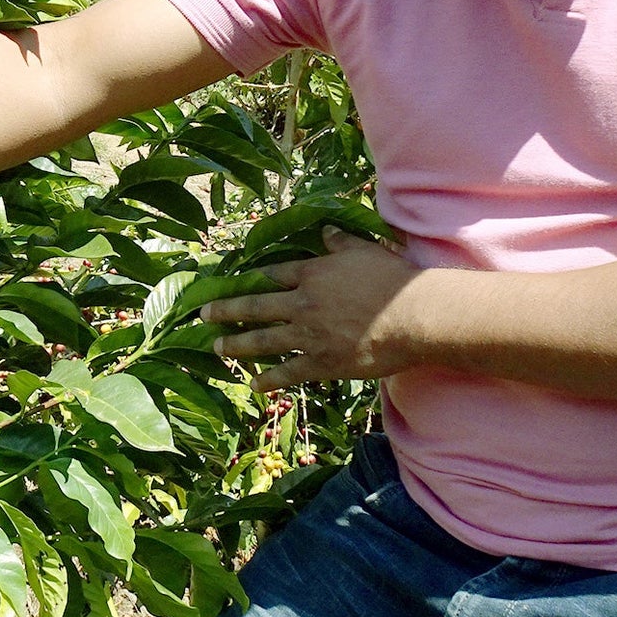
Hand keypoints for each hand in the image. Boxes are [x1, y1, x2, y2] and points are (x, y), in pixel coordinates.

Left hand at [202, 227, 419, 389]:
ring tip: (217, 347)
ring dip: (236, 344)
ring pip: (263, 340)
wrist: (413, 315)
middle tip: (204, 315)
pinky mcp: (321, 364)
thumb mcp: (363, 251)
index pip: (272, 275)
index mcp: (312, 274)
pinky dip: (268, 380)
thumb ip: (340, 243)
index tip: (230, 283)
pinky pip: (288, 373)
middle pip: (255, 306)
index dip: (250, 279)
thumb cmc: (392, 279)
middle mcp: (302, 304)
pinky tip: (253, 385)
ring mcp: (308, 336)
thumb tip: (325, 231)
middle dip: (226, 310)